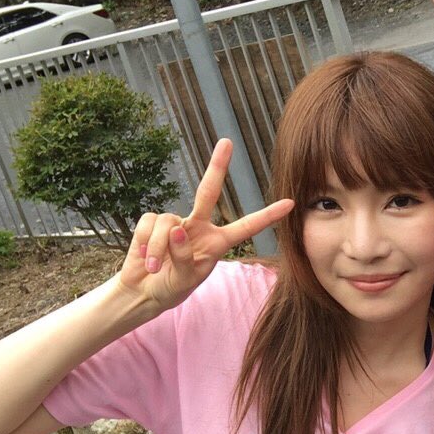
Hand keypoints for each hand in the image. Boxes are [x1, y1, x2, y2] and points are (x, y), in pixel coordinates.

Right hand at [115, 139, 293, 314]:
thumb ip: (184, 257)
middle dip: (217, 167)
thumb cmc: (170, 288)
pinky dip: (146, 243)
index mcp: (217, 243)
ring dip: (159, 249)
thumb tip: (178, 229)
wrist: (143, 291)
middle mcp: (199, 228)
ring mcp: (175, 223)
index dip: (267, 216)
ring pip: (168, 223)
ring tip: (156, 268)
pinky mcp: (151, 222)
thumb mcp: (183, 280)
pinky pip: (149, 225)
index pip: (246, 227)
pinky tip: (145, 257)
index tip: (290, 203)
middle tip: (227, 142)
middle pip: (208, 192)